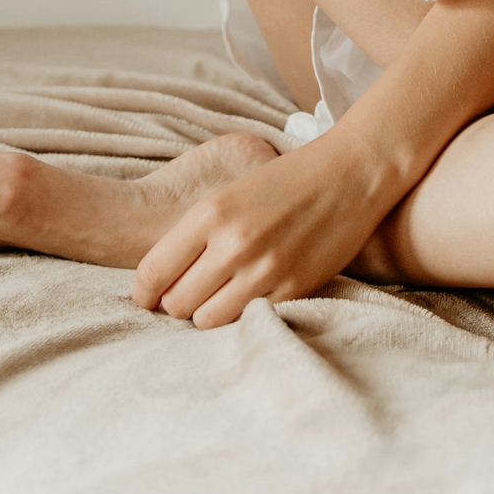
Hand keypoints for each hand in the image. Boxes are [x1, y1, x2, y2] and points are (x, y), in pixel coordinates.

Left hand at [132, 128, 394, 328]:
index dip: (143, 293)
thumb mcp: (231, 193)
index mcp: (211, 213)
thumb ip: (197, 232)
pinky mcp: (292, 289)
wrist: (350, 172)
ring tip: (219, 296)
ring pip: (206, 321)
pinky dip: (243, 314)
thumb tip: (162, 278)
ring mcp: (264, 269)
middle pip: (176, 304)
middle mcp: (233, 243)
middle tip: (189, 294)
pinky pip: (249, 320)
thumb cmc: (287, 179)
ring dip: (208, 313)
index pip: (152, 273)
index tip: (148, 297)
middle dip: (176, 304)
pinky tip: (251, 294)